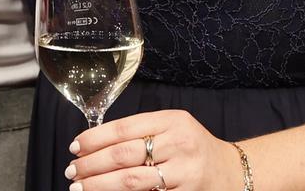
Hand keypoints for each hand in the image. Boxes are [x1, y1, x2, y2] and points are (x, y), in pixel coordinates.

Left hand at [68, 110, 242, 190]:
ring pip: (131, 180)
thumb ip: (140, 132)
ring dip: (100, 185)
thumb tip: (93, 145)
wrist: (232, 173)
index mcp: (172, 120)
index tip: (75, 147)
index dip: (94, 139)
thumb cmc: (194, 149)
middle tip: (72, 171)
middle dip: (91, 165)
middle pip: (124, 155)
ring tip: (81, 188)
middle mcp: (180, 143)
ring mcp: (185, 172)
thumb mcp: (173, 129)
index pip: (124, 128)